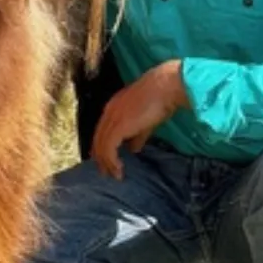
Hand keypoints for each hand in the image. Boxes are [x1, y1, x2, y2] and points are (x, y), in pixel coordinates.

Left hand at [90, 60, 187, 180]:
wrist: (164, 87)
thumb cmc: (160, 99)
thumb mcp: (146, 120)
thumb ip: (138, 135)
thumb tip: (133, 149)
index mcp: (113, 108)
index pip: (102, 130)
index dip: (102, 146)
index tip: (104, 160)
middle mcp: (108, 113)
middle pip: (98, 139)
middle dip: (101, 158)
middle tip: (106, 173)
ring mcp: (112, 119)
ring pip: (101, 146)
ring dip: (106, 163)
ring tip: (114, 175)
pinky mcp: (118, 126)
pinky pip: (108, 148)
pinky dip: (111, 161)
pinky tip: (118, 169)